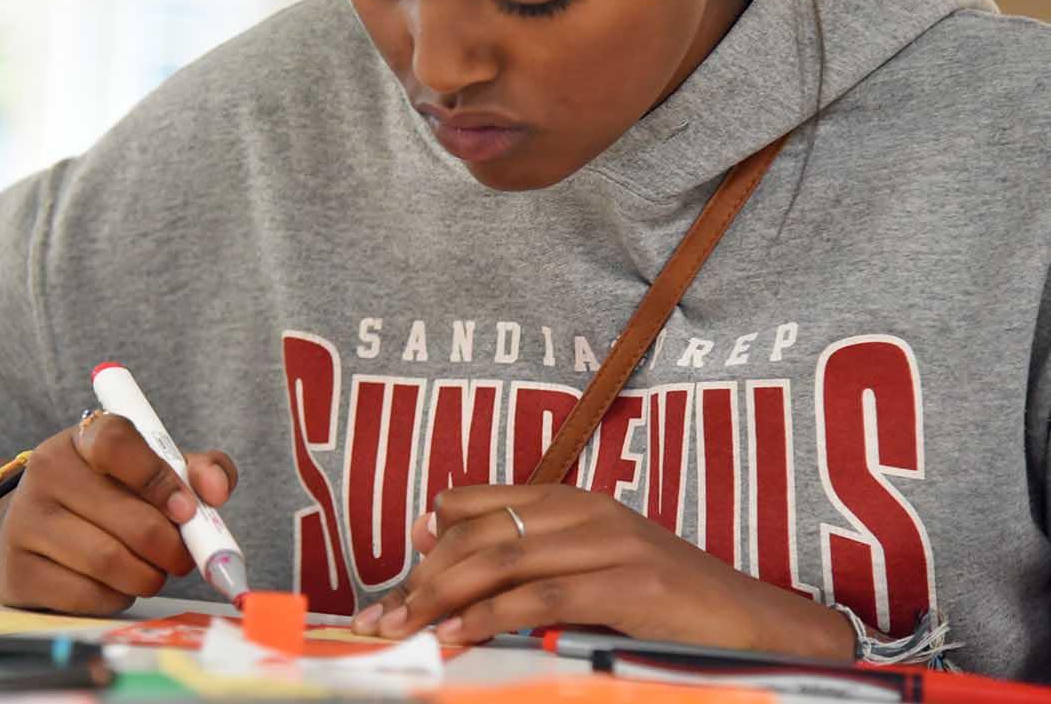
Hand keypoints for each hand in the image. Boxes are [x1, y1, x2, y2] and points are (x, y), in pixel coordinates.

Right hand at [0, 414, 236, 613]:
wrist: (28, 529)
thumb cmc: (106, 496)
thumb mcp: (149, 470)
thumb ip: (194, 471)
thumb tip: (217, 492)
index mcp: (82, 438)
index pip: (118, 442)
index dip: (160, 479)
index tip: (187, 509)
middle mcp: (46, 472)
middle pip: (129, 520)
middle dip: (171, 548)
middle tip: (183, 557)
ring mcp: (25, 523)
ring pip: (110, 563)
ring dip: (147, 576)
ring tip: (150, 570)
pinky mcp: (17, 573)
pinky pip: (89, 597)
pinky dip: (117, 597)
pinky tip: (115, 584)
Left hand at [351, 484, 852, 660]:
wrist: (757, 623)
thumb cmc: (667, 602)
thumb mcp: (592, 566)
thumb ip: (532, 556)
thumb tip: (450, 560)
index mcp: (571, 499)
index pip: (476, 504)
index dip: (427, 539)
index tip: (392, 578)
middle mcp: (585, 510)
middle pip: (478, 535)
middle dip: (419, 579)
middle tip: (379, 620)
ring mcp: (609, 543)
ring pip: (500, 561)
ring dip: (440, 599)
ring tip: (402, 633)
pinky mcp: (628, 585)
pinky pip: (541, 596)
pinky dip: (489, 617)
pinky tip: (457, 638)